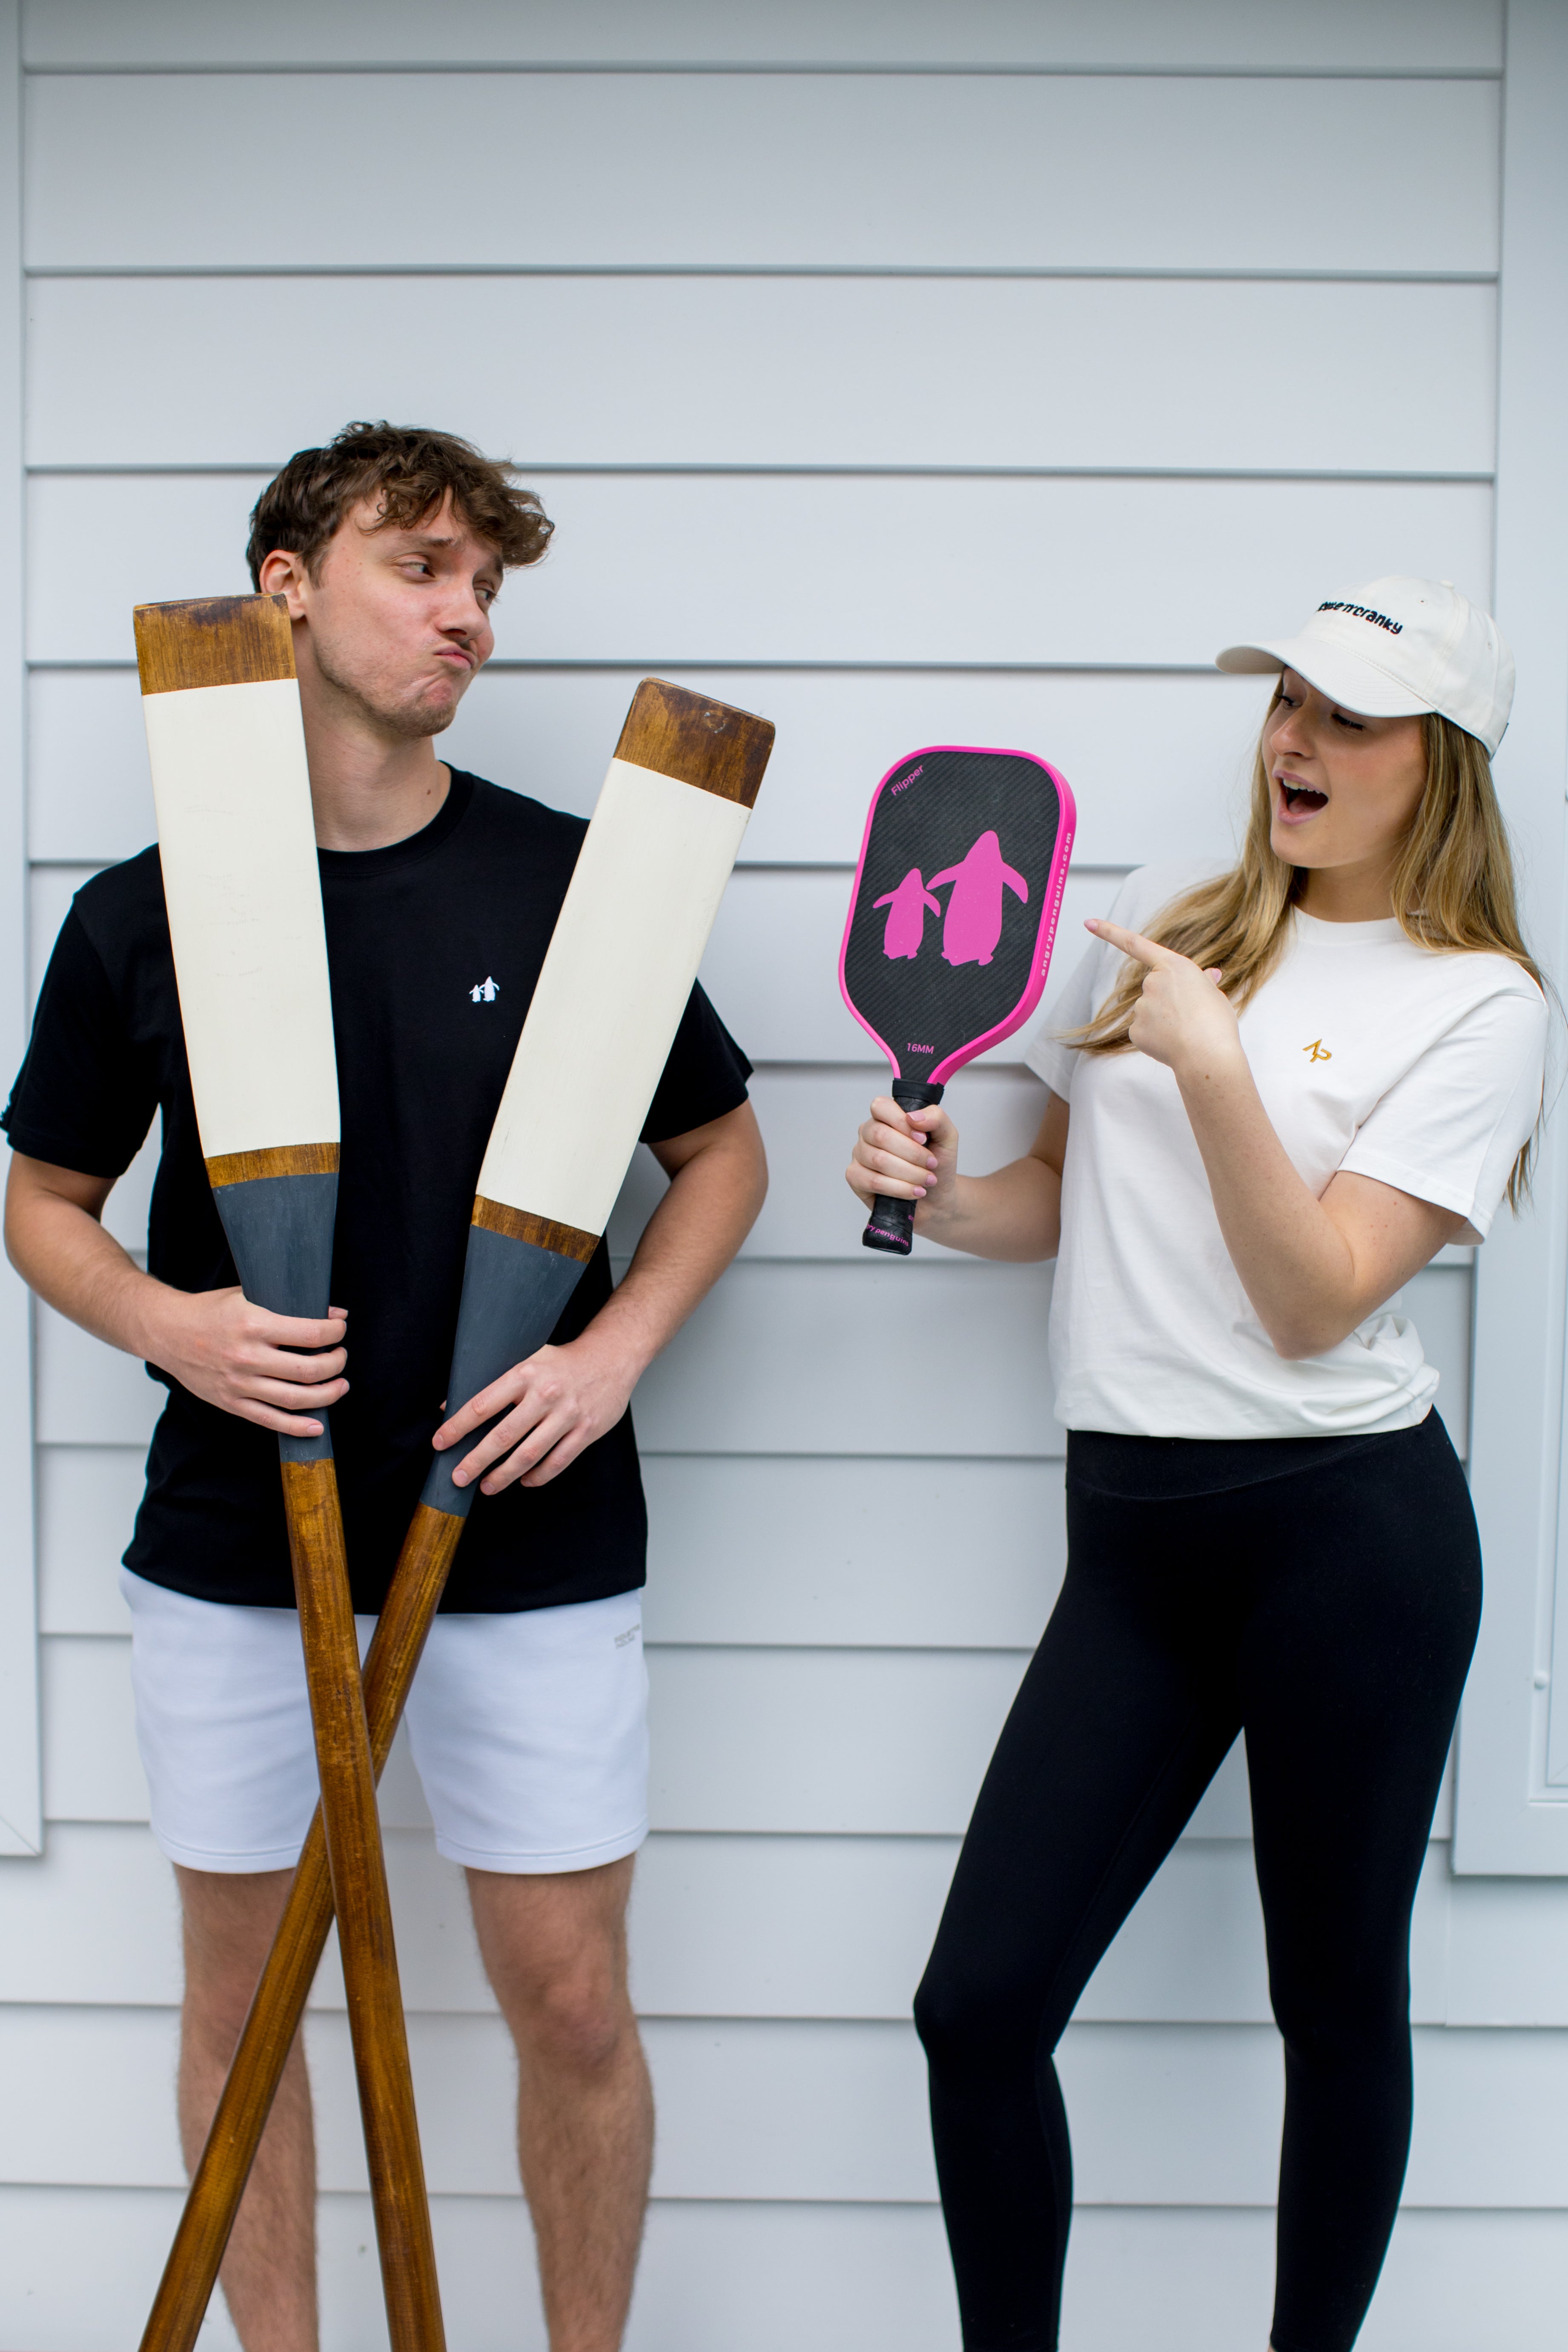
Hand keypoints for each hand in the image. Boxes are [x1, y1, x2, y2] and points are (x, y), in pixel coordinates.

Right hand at [145, 1285, 347, 1436]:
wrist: (167, 1331)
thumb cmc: (210, 1311)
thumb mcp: (247, 1296)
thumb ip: (287, 1304)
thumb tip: (334, 1313)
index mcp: (253, 1325)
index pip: (310, 1334)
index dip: (335, 1332)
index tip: (341, 1328)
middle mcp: (247, 1357)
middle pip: (308, 1370)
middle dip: (336, 1364)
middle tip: (341, 1357)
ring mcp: (239, 1384)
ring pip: (295, 1399)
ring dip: (327, 1395)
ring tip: (340, 1386)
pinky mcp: (231, 1403)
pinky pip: (271, 1421)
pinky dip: (298, 1427)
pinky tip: (318, 1425)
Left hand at [432, 1329, 639, 1494]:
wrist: (611, 1358)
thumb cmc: (561, 1362)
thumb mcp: (526, 1358)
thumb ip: (492, 1382)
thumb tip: (447, 1404)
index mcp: (525, 1373)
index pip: (482, 1405)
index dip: (458, 1427)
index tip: (440, 1443)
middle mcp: (545, 1395)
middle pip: (503, 1436)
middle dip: (476, 1460)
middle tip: (458, 1478)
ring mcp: (568, 1415)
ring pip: (529, 1454)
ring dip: (504, 1475)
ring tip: (486, 1486)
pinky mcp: (587, 1430)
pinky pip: (558, 1461)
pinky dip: (538, 1476)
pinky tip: (524, 1481)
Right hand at [846, 1095, 960, 1231]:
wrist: (938, 1196)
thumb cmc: (938, 1163)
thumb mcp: (947, 1136)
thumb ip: (936, 1117)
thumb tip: (913, 1117)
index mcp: (886, 1117)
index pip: (881, 1107)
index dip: (902, 1123)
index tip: (923, 1139)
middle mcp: (868, 1133)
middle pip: (881, 1135)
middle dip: (912, 1153)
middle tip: (931, 1164)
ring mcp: (859, 1155)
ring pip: (878, 1160)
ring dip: (910, 1173)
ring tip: (927, 1180)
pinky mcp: (855, 1178)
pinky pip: (873, 1181)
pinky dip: (899, 1188)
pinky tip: (915, 1191)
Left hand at [1085, 918, 1240, 1078]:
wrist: (1208, 1055)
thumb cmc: (1216, 1023)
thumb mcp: (1216, 995)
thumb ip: (1204, 984)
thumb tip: (1211, 975)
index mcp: (1173, 966)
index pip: (1136, 944)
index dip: (1110, 932)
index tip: (1089, 923)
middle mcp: (1152, 982)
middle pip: (1154, 989)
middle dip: (1168, 1001)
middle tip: (1191, 1017)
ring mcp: (1141, 1007)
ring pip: (1149, 1012)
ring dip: (1164, 1021)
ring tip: (1186, 1033)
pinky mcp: (1135, 1030)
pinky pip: (1144, 1032)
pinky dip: (1156, 1038)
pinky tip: (1173, 1044)